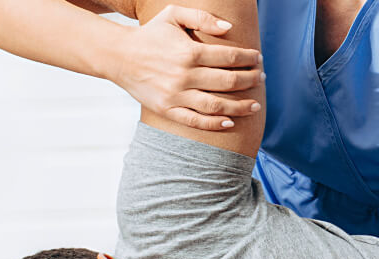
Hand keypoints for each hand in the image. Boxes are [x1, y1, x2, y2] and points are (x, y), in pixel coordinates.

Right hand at [109, 5, 262, 130]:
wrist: (117, 55)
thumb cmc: (150, 35)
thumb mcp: (172, 15)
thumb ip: (201, 17)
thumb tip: (229, 27)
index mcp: (188, 52)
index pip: (229, 57)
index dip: (248, 59)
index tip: (258, 59)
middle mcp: (184, 75)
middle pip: (228, 81)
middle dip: (250, 80)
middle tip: (260, 79)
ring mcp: (175, 95)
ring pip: (216, 105)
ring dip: (240, 106)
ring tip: (255, 105)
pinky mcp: (167, 109)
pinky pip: (195, 121)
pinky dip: (214, 124)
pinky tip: (230, 122)